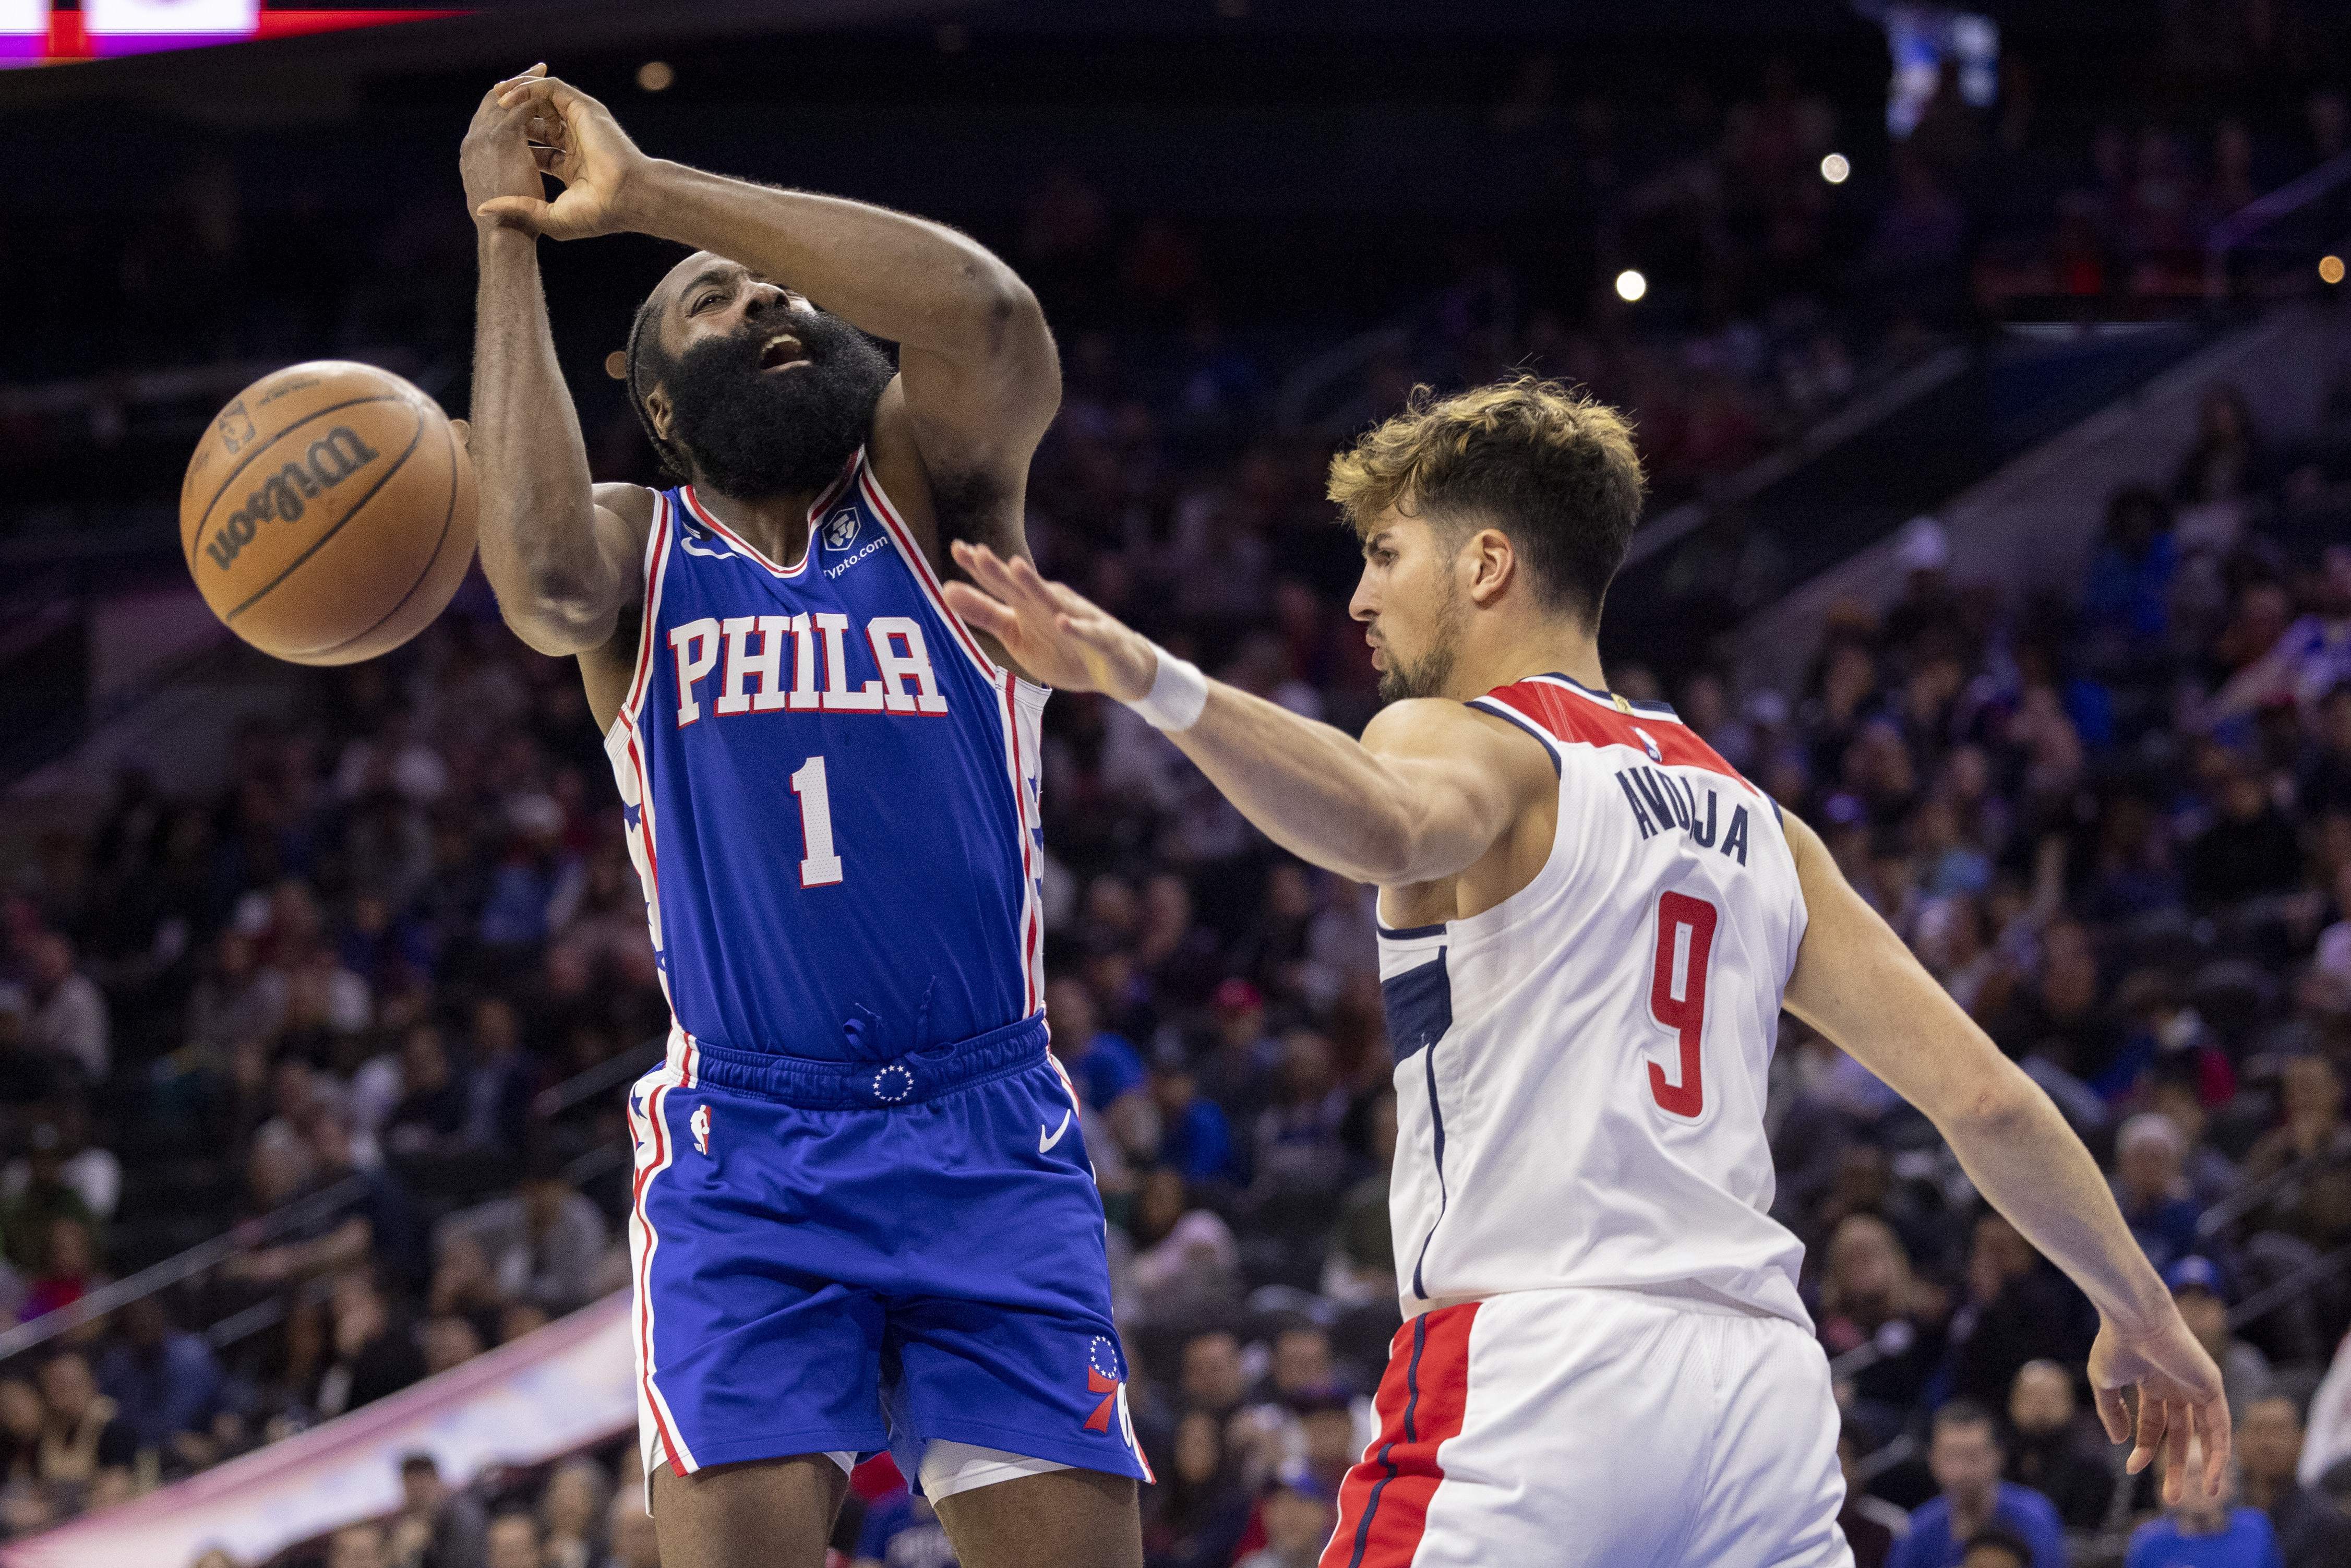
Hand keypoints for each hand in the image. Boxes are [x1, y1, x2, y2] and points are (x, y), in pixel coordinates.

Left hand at [471, 70, 651, 239]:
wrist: (624, 200)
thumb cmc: (595, 214)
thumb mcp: (548, 216)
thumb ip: (517, 208)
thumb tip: (482, 209)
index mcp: (570, 164)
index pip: (536, 144)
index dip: (513, 139)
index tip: (488, 139)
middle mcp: (575, 141)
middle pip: (536, 119)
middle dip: (511, 113)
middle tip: (489, 112)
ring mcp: (580, 123)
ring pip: (541, 98)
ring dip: (516, 94)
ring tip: (495, 98)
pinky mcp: (583, 108)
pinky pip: (549, 88)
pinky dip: (528, 88)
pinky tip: (508, 98)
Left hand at [943, 541, 1156, 699]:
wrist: (1118, 670)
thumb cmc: (1064, 648)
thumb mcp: (1016, 635)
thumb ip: (983, 613)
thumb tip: (944, 589)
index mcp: (1029, 604)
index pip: (1001, 583)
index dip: (979, 568)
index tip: (957, 548)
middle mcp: (1052, 604)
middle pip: (1023, 587)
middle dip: (1001, 572)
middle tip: (978, 552)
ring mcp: (1079, 619)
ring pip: (1054, 601)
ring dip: (1035, 585)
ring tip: (1015, 568)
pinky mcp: (1102, 639)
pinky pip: (1089, 633)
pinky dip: (1077, 628)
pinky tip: (1063, 622)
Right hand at [2088, 1306, 2230, 1503]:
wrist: (2135, 1318)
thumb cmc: (2115, 1343)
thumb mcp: (2104, 1382)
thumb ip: (2112, 1412)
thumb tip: (2121, 1443)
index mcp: (2152, 1383)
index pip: (2152, 1425)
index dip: (2143, 1448)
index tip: (2131, 1468)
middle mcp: (2177, 1387)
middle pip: (2181, 1435)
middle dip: (2174, 1466)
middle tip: (2171, 1497)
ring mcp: (2197, 1388)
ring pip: (2206, 1435)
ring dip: (2205, 1465)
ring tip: (2203, 1495)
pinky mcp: (2212, 1388)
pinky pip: (2220, 1427)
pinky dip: (2220, 1452)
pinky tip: (2215, 1474)